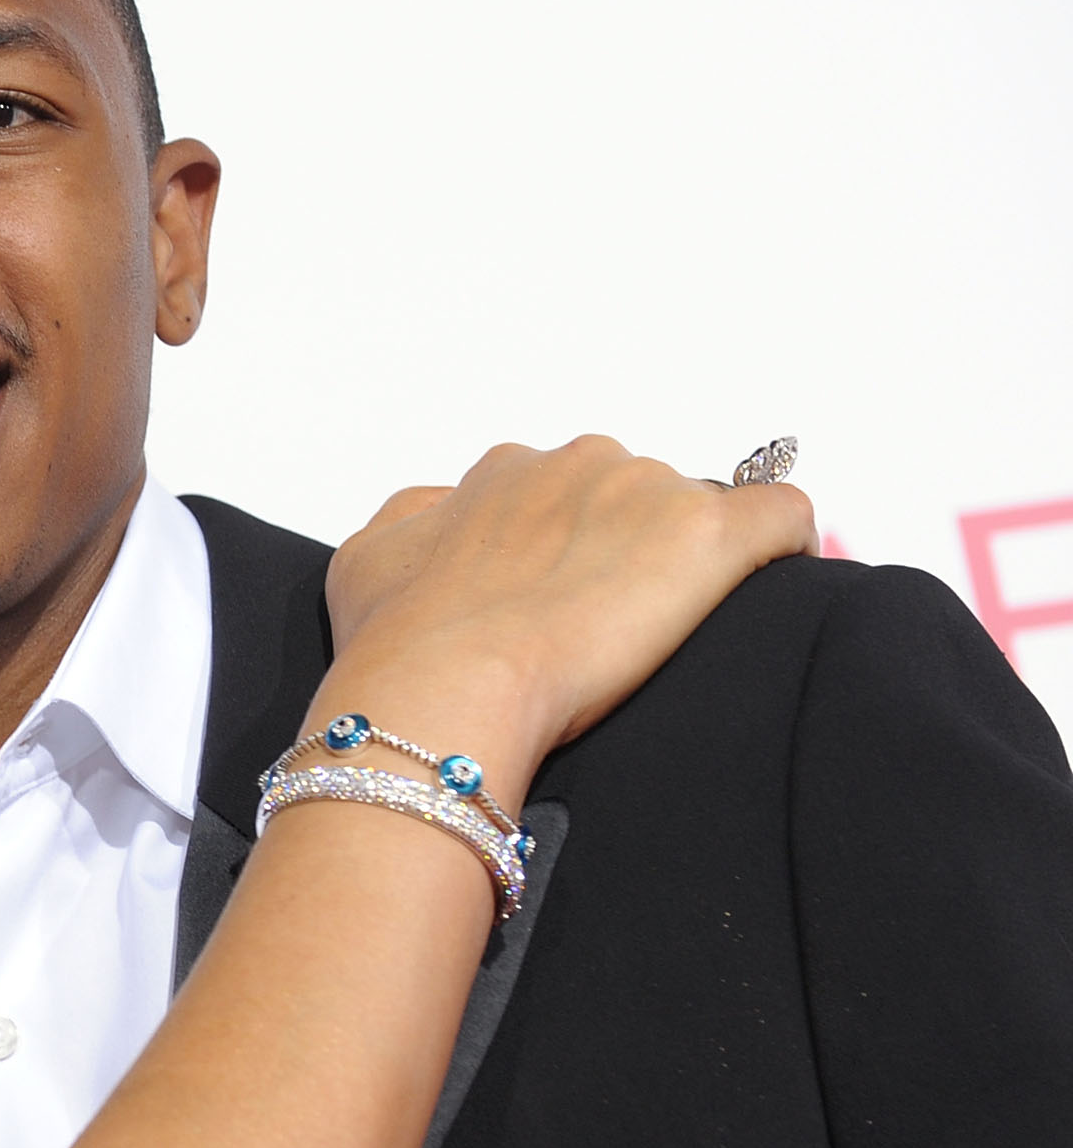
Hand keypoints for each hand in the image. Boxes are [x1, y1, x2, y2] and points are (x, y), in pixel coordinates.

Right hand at [327, 437, 816, 761]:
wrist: (442, 683)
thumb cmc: (397, 637)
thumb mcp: (367, 558)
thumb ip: (415, 517)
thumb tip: (444, 511)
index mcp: (508, 471)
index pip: (567, 493)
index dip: (572, 551)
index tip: (563, 602)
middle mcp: (581, 463)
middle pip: (636, 498)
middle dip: (630, 554)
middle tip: (606, 631)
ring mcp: (649, 492)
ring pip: (698, 516)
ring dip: (685, 568)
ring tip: (658, 642)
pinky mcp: (711, 533)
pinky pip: (781, 516)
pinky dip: (780, 550)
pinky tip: (762, 594)